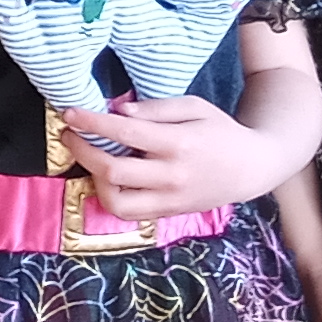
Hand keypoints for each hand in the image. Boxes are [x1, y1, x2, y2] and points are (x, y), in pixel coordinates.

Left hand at [58, 93, 289, 221]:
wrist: (251, 168)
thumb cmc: (221, 131)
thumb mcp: (195, 107)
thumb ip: (157, 108)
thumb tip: (119, 112)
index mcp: (180, 144)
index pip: (126, 134)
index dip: (92, 123)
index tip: (70, 113)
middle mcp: (172, 176)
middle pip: (113, 170)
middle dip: (83, 150)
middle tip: (69, 134)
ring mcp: (170, 200)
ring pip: (116, 201)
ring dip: (94, 179)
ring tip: (90, 158)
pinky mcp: (169, 214)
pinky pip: (129, 212)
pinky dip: (110, 196)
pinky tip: (108, 177)